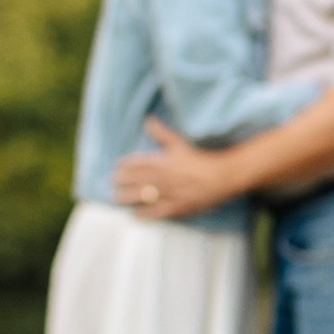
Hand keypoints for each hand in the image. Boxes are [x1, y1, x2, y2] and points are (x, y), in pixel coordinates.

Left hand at [111, 122, 229, 220]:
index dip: (123, 166)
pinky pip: (155, 212)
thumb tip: (147, 120)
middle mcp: (161, 178)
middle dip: (120, 181)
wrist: (221, 176)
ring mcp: (167, 193)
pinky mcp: (175, 207)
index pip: (135, 163)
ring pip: (140, 196)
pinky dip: (143, 213)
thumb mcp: (179, 143)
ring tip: (116, 197)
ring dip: (126, 197)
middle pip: (134, 180)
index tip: (117, 167)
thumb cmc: (200, 158)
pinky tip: (134, 213)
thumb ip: (161, 132)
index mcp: (161, 161)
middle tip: (112, 182)